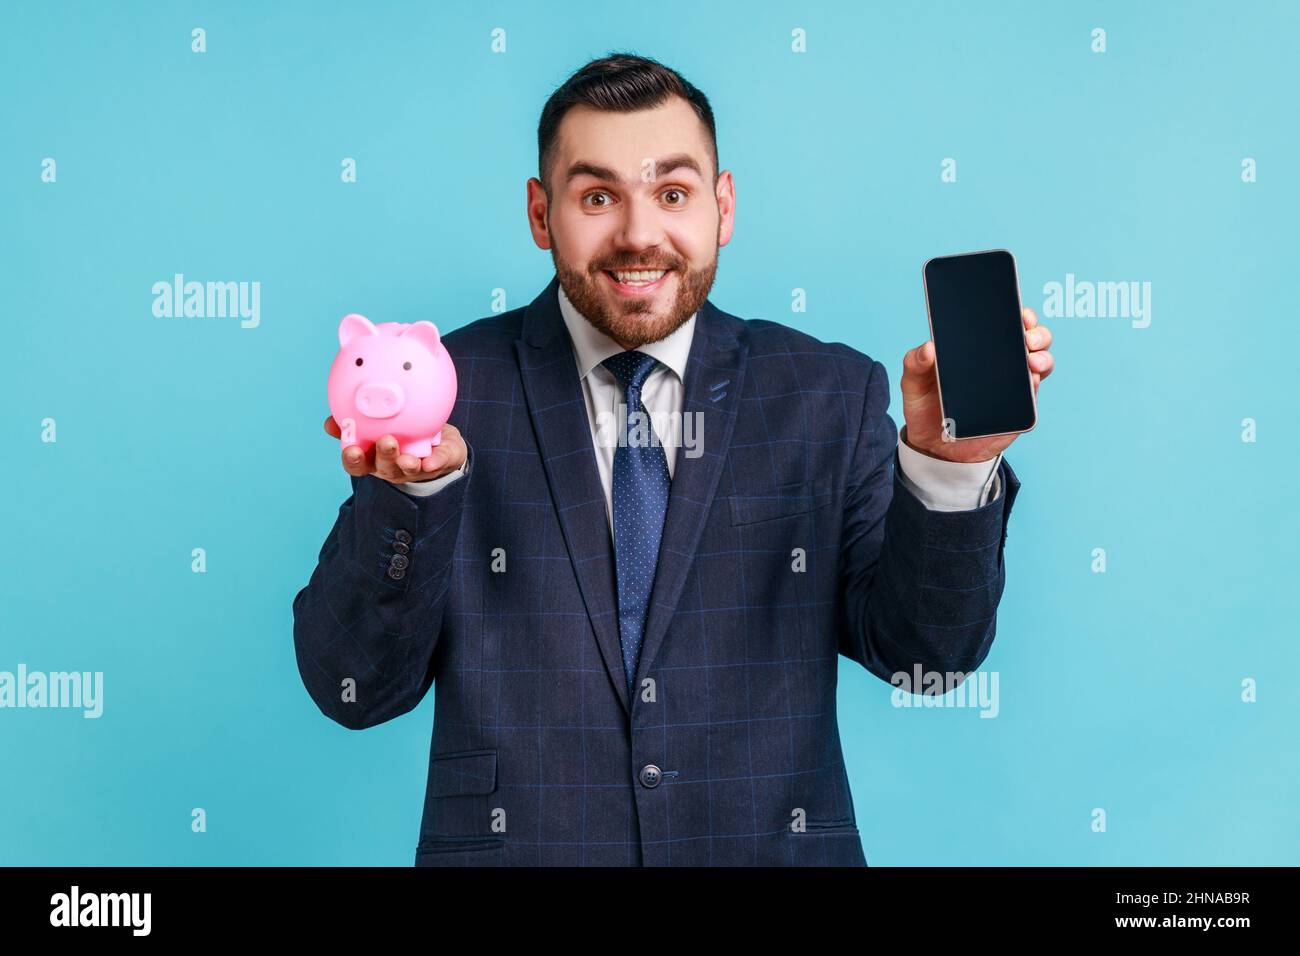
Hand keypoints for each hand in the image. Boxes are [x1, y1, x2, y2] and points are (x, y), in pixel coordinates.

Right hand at [323, 417, 467, 484]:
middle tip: (386, 441)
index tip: (351, 449)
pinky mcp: (437, 463)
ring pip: (407, 468)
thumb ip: (354, 420)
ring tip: (407, 456)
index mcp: (372, 457)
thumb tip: (330, 421)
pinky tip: (432, 461)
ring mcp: (413, 468)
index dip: (353, 460)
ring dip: (406, 462)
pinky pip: (438, 462)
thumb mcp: (375, 423)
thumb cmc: (398, 429)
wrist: (436, 439)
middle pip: (383, 467)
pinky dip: (435, 462)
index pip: (357, 463)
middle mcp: (391, 466)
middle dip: (383, 456)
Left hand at [900, 306, 1053, 461]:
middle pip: (1032, 340)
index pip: (1004, 324)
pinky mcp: (1016, 410)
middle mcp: (1001, 363)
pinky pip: (1032, 396)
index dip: (1017, 314)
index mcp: (978, 349)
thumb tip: (929, 347)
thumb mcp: (913, 382)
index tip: (1019, 313)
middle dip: (1038, 334)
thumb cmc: (925, 406)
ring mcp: (1012, 386)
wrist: (933, 446)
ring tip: (1031, 362)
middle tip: (1027, 339)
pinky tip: (1029, 382)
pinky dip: (1035, 386)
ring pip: (1040, 364)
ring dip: (1043, 358)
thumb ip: (915, 362)